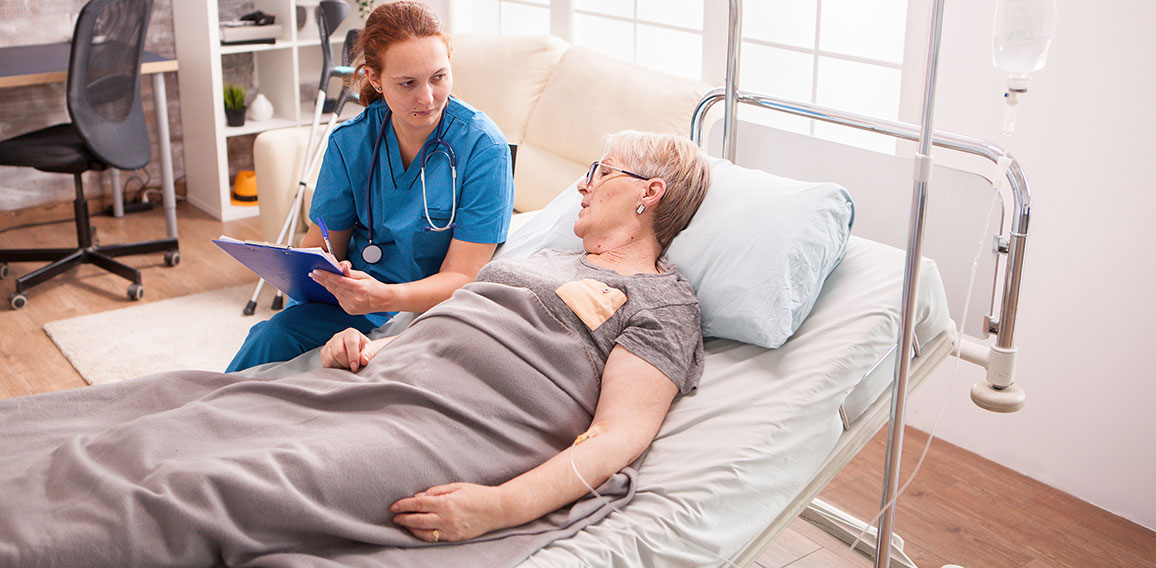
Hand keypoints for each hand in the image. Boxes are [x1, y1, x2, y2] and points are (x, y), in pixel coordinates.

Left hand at [310, 261, 395, 314]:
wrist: (384, 300)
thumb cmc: (375, 286)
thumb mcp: (364, 276)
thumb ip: (350, 272)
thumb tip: (341, 266)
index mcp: (359, 288)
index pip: (338, 280)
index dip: (326, 275)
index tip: (317, 271)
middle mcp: (354, 299)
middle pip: (334, 287)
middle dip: (322, 279)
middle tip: (313, 273)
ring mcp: (351, 306)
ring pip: (335, 293)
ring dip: (326, 285)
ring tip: (318, 278)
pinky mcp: (349, 310)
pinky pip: (338, 299)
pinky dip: (334, 292)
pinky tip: (331, 286)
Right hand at [320, 328, 383, 370]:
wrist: (359, 352)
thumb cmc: (366, 351)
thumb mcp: (372, 351)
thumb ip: (369, 354)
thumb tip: (363, 360)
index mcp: (351, 333)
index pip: (351, 343)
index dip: (353, 357)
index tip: (355, 367)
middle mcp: (338, 336)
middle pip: (338, 352)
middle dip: (346, 363)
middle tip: (353, 367)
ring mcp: (329, 344)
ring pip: (330, 359)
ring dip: (340, 366)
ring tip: (348, 366)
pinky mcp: (324, 353)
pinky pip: (325, 363)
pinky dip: (333, 368)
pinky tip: (341, 367)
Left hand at [390, 483, 505, 542]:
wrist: (496, 509)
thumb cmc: (478, 494)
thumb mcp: (457, 486)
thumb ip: (437, 490)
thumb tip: (419, 495)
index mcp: (447, 502)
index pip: (419, 504)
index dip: (404, 505)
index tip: (394, 506)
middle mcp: (447, 518)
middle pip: (418, 519)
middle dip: (403, 518)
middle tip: (394, 517)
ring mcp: (451, 530)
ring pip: (423, 532)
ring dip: (410, 528)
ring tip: (402, 524)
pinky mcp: (455, 537)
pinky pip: (434, 538)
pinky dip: (422, 535)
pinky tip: (417, 531)